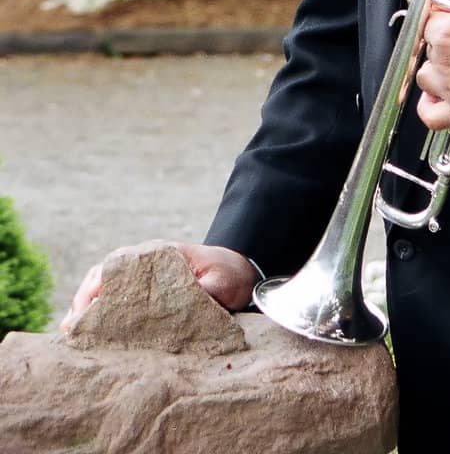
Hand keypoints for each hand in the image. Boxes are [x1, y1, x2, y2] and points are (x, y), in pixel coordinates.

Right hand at [60, 241, 256, 329]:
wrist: (236, 271)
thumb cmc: (227, 274)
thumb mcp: (222, 282)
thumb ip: (208, 290)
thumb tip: (192, 300)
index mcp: (159, 255)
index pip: (119, 264)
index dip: (99, 286)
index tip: (86, 310)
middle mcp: (145, 263)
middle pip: (103, 275)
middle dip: (84, 300)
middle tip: (70, 329)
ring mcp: (141, 277)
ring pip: (103, 286)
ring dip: (86, 307)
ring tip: (71, 335)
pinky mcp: (143, 293)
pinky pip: (113, 298)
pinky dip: (97, 313)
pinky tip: (88, 335)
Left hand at [416, 0, 449, 130]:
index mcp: (448, 33)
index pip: (430, 20)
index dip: (445, 13)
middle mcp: (446, 62)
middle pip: (430, 47)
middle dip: (447, 37)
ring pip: (428, 77)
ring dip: (438, 66)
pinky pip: (433, 115)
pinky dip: (431, 106)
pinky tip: (440, 94)